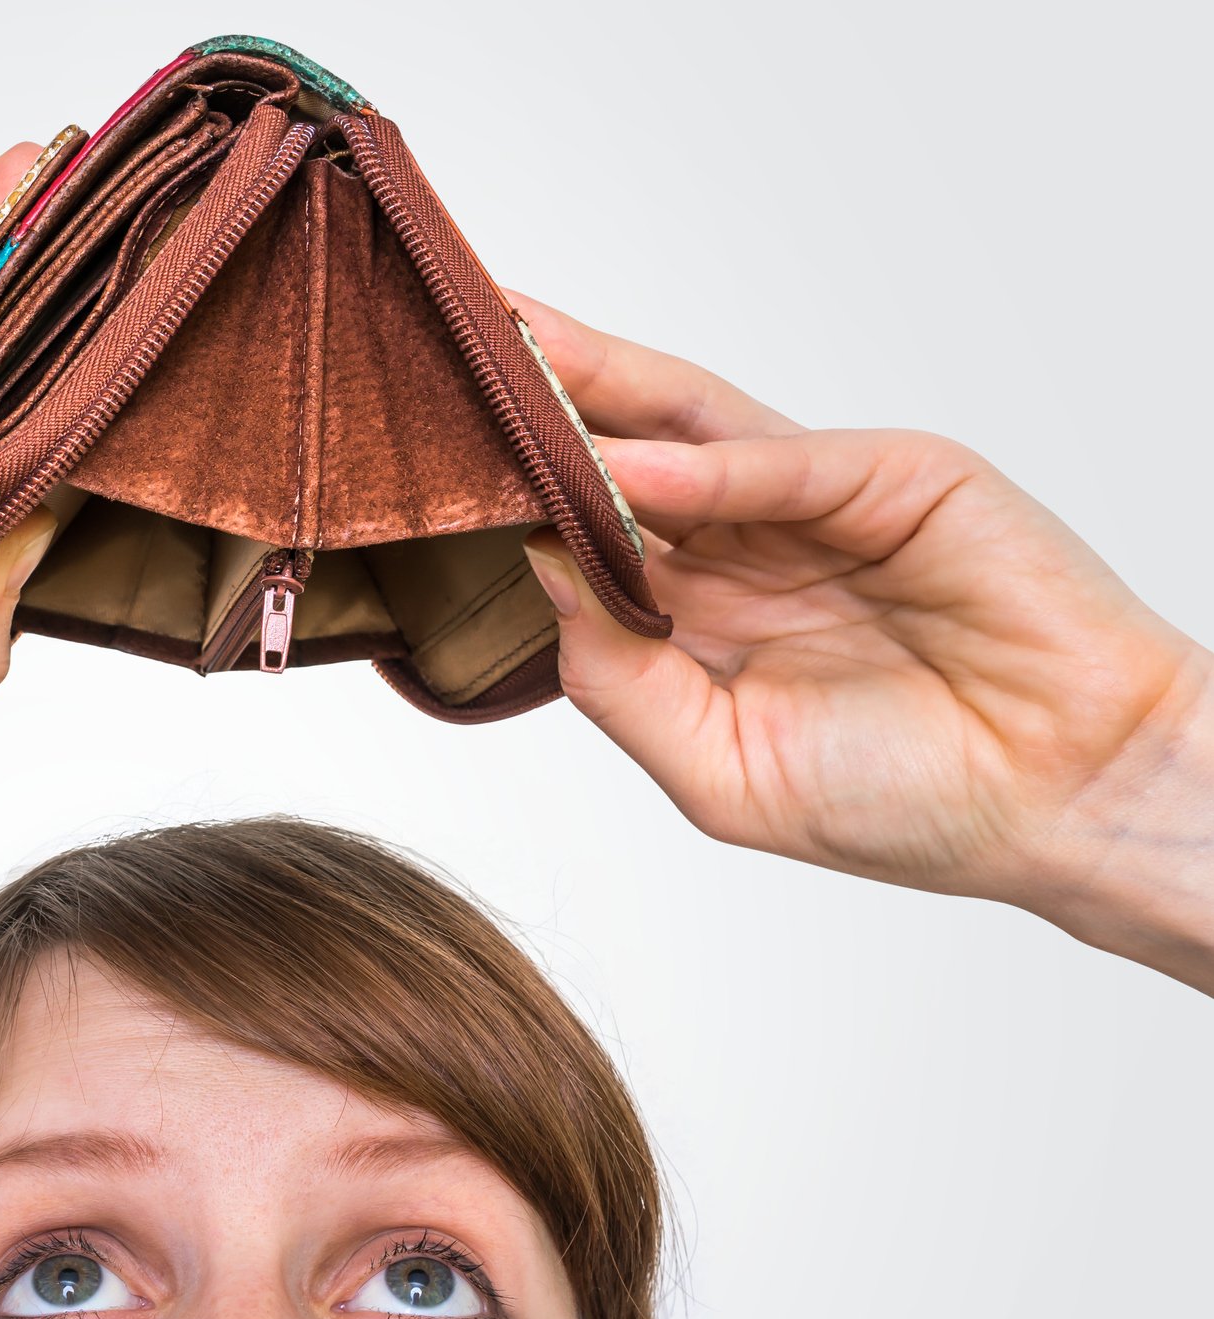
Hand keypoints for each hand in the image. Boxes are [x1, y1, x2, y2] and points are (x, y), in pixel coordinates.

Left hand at [511, 294, 1213, 991]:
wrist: (1061, 804)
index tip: (420, 468)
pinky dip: (710, 467)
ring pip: (692, 427)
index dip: (510, 498)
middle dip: (537, 407)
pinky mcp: (899, 478)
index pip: (585, 533)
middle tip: (445, 357)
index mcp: (701, 612)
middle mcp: (748, 544)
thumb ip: (624, 680)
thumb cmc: (905, 800)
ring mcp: (820, 502)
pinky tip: (633, 466)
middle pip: (621, 454)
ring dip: (602, 388)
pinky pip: (788, 463)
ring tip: (511, 351)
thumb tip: (539, 580)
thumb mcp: (721, 766)